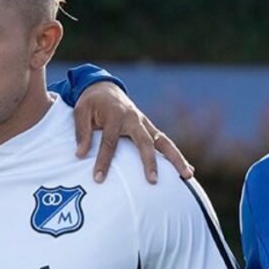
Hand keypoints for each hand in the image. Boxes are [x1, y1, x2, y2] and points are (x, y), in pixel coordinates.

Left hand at [73, 81, 192, 183]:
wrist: (104, 88)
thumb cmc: (91, 102)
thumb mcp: (80, 112)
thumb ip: (82, 132)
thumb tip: (80, 155)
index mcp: (116, 114)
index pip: (110, 141)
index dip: (104, 161)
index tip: (98, 178)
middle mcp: (135, 119)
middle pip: (146, 142)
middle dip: (150, 162)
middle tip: (152, 181)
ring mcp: (145, 124)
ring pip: (164, 142)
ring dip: (176, 158)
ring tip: (188, 175)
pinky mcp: (150, 129)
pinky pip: (165, 143)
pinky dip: (176, 156)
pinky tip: (188, 170)